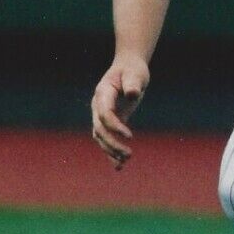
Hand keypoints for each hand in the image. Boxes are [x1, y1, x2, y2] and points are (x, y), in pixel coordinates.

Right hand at [90, 53, 149, 168]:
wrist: (128, 68)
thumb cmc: (133, 69)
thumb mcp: (135, 73)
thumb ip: (133, 83)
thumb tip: (132, 94)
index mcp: (103, 94)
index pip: (104, 114)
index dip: (115, 127)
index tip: (130, 136)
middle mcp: (98, 106)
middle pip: (99, 130)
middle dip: (112, 144)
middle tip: (129, 154)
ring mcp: (102, 115)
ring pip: (101, 137)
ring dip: (111, 151)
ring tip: (125, 162)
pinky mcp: (111, 121)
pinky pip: (107, 139)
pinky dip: (111, 153)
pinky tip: (119, 166)